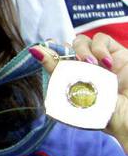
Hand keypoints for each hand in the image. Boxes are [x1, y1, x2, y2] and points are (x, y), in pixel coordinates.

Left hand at [33, 35, 127, 151]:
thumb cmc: (112, 116)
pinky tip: (107, 63)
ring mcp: (101, 62)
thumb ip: (63, 80)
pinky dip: (100, 48)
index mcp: (73, 86)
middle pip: (66, 50)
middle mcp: (85, 72)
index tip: (37, 52)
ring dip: (82, 51)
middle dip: (63, 52)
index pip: (55, 66)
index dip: (47, 57)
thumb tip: (39, 60)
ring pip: (81, 42)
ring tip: (91, 65)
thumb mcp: (83, 102)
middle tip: (71, 62)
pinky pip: (101, 39)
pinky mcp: (117, 53)